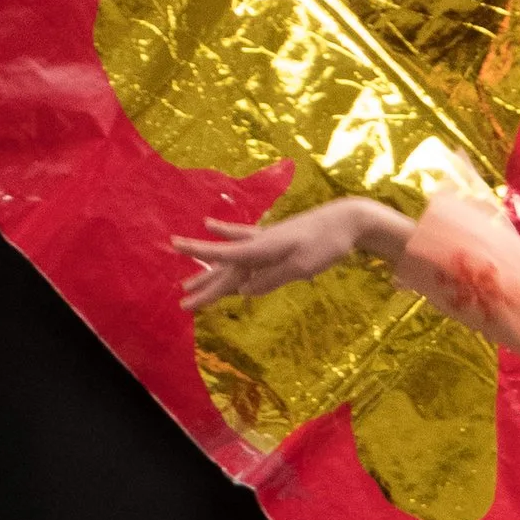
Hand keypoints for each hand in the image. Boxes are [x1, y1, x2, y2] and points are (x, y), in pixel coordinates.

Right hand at [170, 195, 411, 310]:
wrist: (346, 219)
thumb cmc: (327, 243)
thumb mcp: (302, 266)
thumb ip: (271, 278)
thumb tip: (242, 292)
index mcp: (262, 249)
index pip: (224, 257)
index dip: (198, 254)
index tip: (173, 247)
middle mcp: (258, 243)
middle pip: (226, 268)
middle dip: (204, 285)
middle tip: (182, 300)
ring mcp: (265, 240)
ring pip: (230, 258)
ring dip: (210, 270)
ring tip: (188, 279)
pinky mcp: (274, 239)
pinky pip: (243, 242)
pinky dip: (226, 236)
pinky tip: (212, 226)